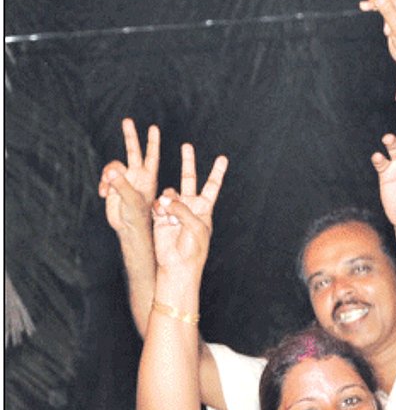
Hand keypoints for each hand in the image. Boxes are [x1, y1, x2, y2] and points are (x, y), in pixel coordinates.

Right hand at [99, 119, 160, 236]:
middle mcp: (137, 175)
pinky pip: (105, 177)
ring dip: (107, 173)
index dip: (153, 143)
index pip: (152, 156)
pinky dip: (102, 183)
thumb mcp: (134, 202)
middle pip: (134, 151)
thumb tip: (111, 171)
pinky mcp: (113, 187)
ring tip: (107, 187)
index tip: (154, 128)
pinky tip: (104, 194)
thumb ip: (122, 186)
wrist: (130, 231)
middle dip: (131, 136)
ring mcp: (125, 180)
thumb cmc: (140, 219)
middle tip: (128, 120)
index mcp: (148, 178)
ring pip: (114, 165)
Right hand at [150, 151, 224, 275]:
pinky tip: (162, 215)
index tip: (222, 158)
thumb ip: (182, 208)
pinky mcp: (160, 214)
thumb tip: (165, 199)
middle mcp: (190, 205)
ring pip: (170, 192)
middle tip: (187, 146)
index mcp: (204, 208)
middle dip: (188, 162)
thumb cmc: (192, 248)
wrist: (177, 263)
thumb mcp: (195, 226)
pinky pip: (158, 203)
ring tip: (169, 213)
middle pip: (189, 179)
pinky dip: (160, 207)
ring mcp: (174, 208)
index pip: (212, 186)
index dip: (217, 172)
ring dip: (169, 200)